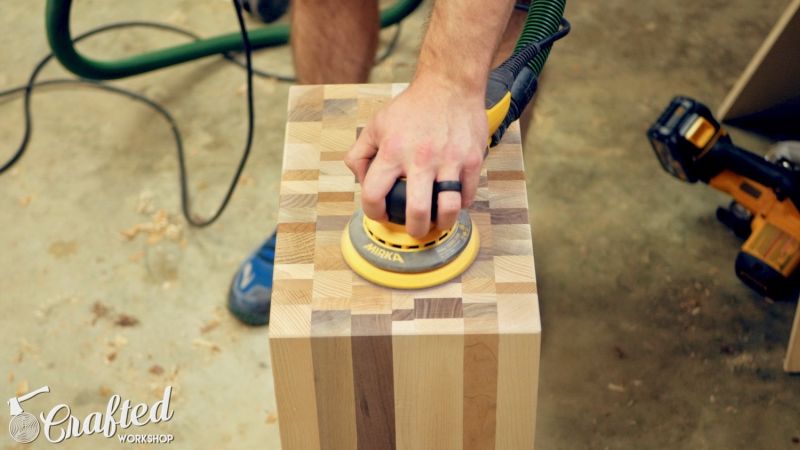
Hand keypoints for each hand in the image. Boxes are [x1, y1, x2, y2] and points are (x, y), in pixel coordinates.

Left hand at [344, 76, 486, 238]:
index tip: (381, 214)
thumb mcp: (376, 124)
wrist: (449, 84)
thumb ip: (360, 153)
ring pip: (449, 208)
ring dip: (442, 223)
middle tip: (414, 229)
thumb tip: (361, 181)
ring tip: (438, 221)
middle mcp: (420, 158)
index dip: (374, 212)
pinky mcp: (472, 159)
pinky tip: (453, 199)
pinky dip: (461, 204)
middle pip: (417, 211)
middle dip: (414, 229)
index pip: (374, 194)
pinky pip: (468, 194)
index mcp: (392, 151)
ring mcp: (449, 159)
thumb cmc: (413, 106)